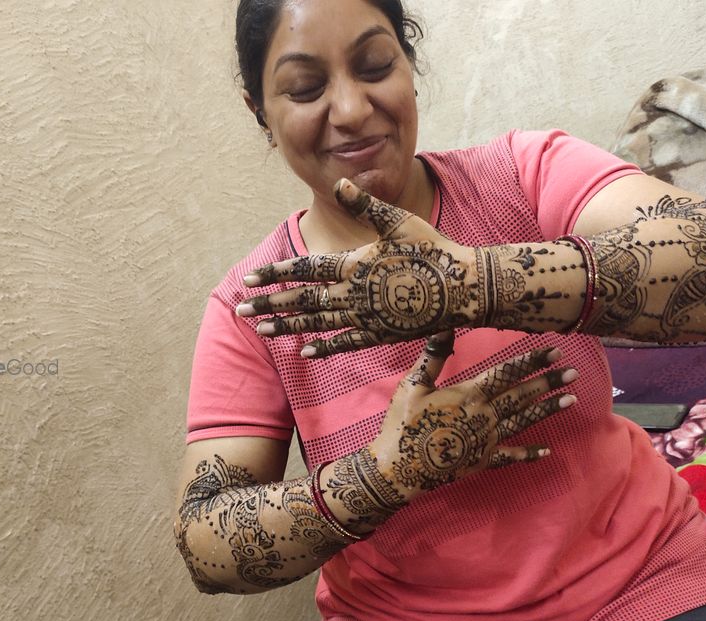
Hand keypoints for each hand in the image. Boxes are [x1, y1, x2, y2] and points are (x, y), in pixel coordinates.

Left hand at [236, 179, 486, 357]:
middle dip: (270, 305)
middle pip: (302, 300)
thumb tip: (340, 183)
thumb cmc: (433, 250)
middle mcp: (354, 294)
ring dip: (288, 327)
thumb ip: (366, 205)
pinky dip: (324, 347)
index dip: (276, 274)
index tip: (251, 279)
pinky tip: (304, 352)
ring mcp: (366, 317)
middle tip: (241, 310)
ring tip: (262, 330)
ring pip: (317, 323)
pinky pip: (346, 343)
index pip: (305, 269)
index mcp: (354, 264)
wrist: (464, 287)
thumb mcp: (398, 221)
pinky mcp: (381, 334)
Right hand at [367, 332, 576, 498]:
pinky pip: (510, 457)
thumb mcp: (413, 385)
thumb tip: (446, 325)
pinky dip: (529, 454)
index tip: (554, 352)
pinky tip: (547, 451)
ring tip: (571, 399)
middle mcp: (485, 415)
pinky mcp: (483, 461)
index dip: (530, 361)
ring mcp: (487, 440)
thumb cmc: (403, 423)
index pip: (506, 373)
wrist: (399, 468)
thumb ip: (434, 356)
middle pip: (521, 396)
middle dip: (547, 382)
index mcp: (469, 394)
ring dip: (547, 410)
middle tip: (573, 372)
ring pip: (523, 421)